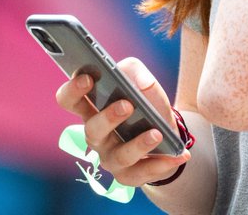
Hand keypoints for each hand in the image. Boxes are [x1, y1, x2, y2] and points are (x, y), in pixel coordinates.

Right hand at [55, 57, 188, 186]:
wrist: (166, 135)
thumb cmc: (146, 105)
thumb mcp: (143, 82)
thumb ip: (136, 72)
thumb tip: (139, 82)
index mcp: (93, 110)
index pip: (70, 100)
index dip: (73, 90)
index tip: (87, 78)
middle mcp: (97, 136)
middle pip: (92, 130)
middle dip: (108, 118)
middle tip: (126, 105)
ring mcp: (111, 158)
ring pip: (118, 156)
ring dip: (138, 145)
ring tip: (156, 133)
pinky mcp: (129, 175)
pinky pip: (142, 173)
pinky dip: (160, 165)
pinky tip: (177, 156)